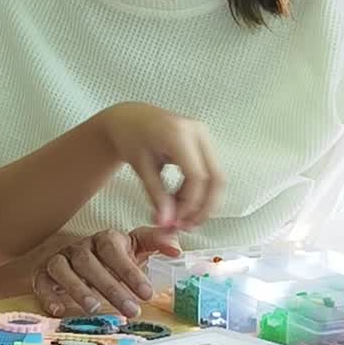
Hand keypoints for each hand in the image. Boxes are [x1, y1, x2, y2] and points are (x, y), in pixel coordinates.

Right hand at [33, 227, 181, 317]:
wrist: (76, 259)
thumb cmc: (110, 257)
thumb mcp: (136, 247)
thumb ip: (156, 243)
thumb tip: (177, 247)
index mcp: (103, 240)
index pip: (113, 250)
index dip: (129, 271)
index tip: (147, 293)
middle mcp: (79, 248)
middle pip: (89, 262)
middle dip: (111, 287)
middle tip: (130, 310)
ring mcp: (59, 259)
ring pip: (62, 269)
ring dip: (77, 288)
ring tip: (95, 308)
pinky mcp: (42, 273)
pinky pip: (41, 281)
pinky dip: (47, 294)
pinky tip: (58, 309)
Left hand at [99, 102, 224, 228]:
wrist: (128, 119)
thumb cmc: (130, 137)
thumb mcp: (141, 168)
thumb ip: (156, 196)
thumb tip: (167, 222)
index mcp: (178, 134)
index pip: (197, 176)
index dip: (191, 203)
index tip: (177, 220)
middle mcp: (197, 131)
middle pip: (215, 177)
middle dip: (204, 206)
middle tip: (187, 225)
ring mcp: (203, 135)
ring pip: (216, 176)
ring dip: (202, 201)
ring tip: (181, 216)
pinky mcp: (203, 142)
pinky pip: (209, 171)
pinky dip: (198, 190)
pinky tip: (181, 201)